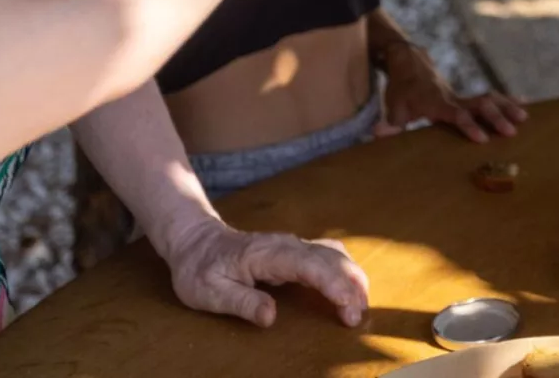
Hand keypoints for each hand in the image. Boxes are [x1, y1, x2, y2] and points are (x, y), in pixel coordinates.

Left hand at [159, 215, 368, 327]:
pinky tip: (351, 287)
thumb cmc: (200, 269)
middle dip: (350, 284)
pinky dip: (345, 271)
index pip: (310, 265)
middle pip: (330, 258)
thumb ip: (241, 302)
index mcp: (268, 254)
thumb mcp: (209, 291)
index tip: (348, 305)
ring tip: (361, 305)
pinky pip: (329, 256)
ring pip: (334, 254)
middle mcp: (288, 245)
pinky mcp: (296, 251)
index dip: (333, 284)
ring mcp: (294, 245)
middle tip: (357, 316)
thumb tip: (271, 317)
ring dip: (353, 277)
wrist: (196, 241)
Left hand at [376, 41, 526, 143]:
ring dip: (506, 107)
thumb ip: (390, 121)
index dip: (468, 125)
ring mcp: (462, 95)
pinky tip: (525, 104)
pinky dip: (507, 100)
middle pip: (479, 105)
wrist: (410, 63)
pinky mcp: (467, 97)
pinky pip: (490, 97)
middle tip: (512, 131)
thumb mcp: (393, 105)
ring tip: (525, 117)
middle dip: (496, 117)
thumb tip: (378, 133)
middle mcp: (453, 97)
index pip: (455, 114)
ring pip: (489, 98)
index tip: (482, 138)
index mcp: (437, 102)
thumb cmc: (401, 89)